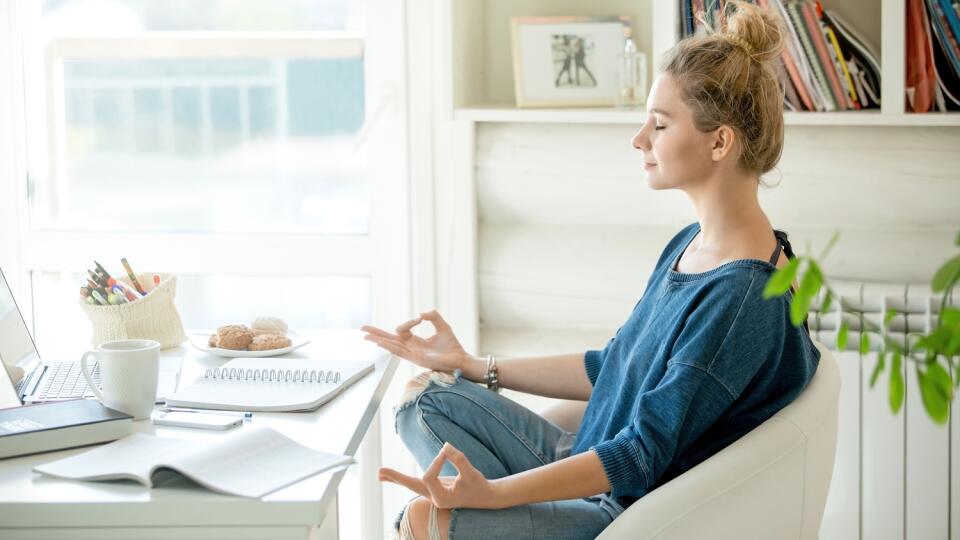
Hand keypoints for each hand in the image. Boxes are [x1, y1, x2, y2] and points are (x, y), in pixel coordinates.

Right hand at [361, 310, 467, 372]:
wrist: (461, 359)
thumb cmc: (452, 346)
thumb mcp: (442, 326)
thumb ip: (433, 316)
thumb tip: (421, 313)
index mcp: (415, 342)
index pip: (403, 330)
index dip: (408, 322)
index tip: (420, 318)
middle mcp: (411, 349)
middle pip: (389, 340)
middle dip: (376, 334)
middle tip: (362, 329)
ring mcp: (412, 355)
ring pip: (391, 346)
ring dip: (379, 340)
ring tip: (366, 336)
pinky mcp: (416, 359)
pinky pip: (399, 352)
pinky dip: (389, 346)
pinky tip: (380, 343)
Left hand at [379, 442, 498, 509]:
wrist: (486, 497)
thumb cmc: (479, 486)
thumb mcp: (471, 472)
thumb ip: (459, 459)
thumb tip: (445, 445)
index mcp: (441, 498)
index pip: (429, 476)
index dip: (436, 461)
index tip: (445, 452)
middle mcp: (434, 498)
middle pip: (411, 486)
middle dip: (396, 478)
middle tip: (379, 472)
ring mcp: (433, 494)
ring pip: (412, 485)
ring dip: (396, 478)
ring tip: (380, 474)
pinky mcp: (434, 489)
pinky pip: (416, 483)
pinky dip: (404, 479)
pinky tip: (392, 477)